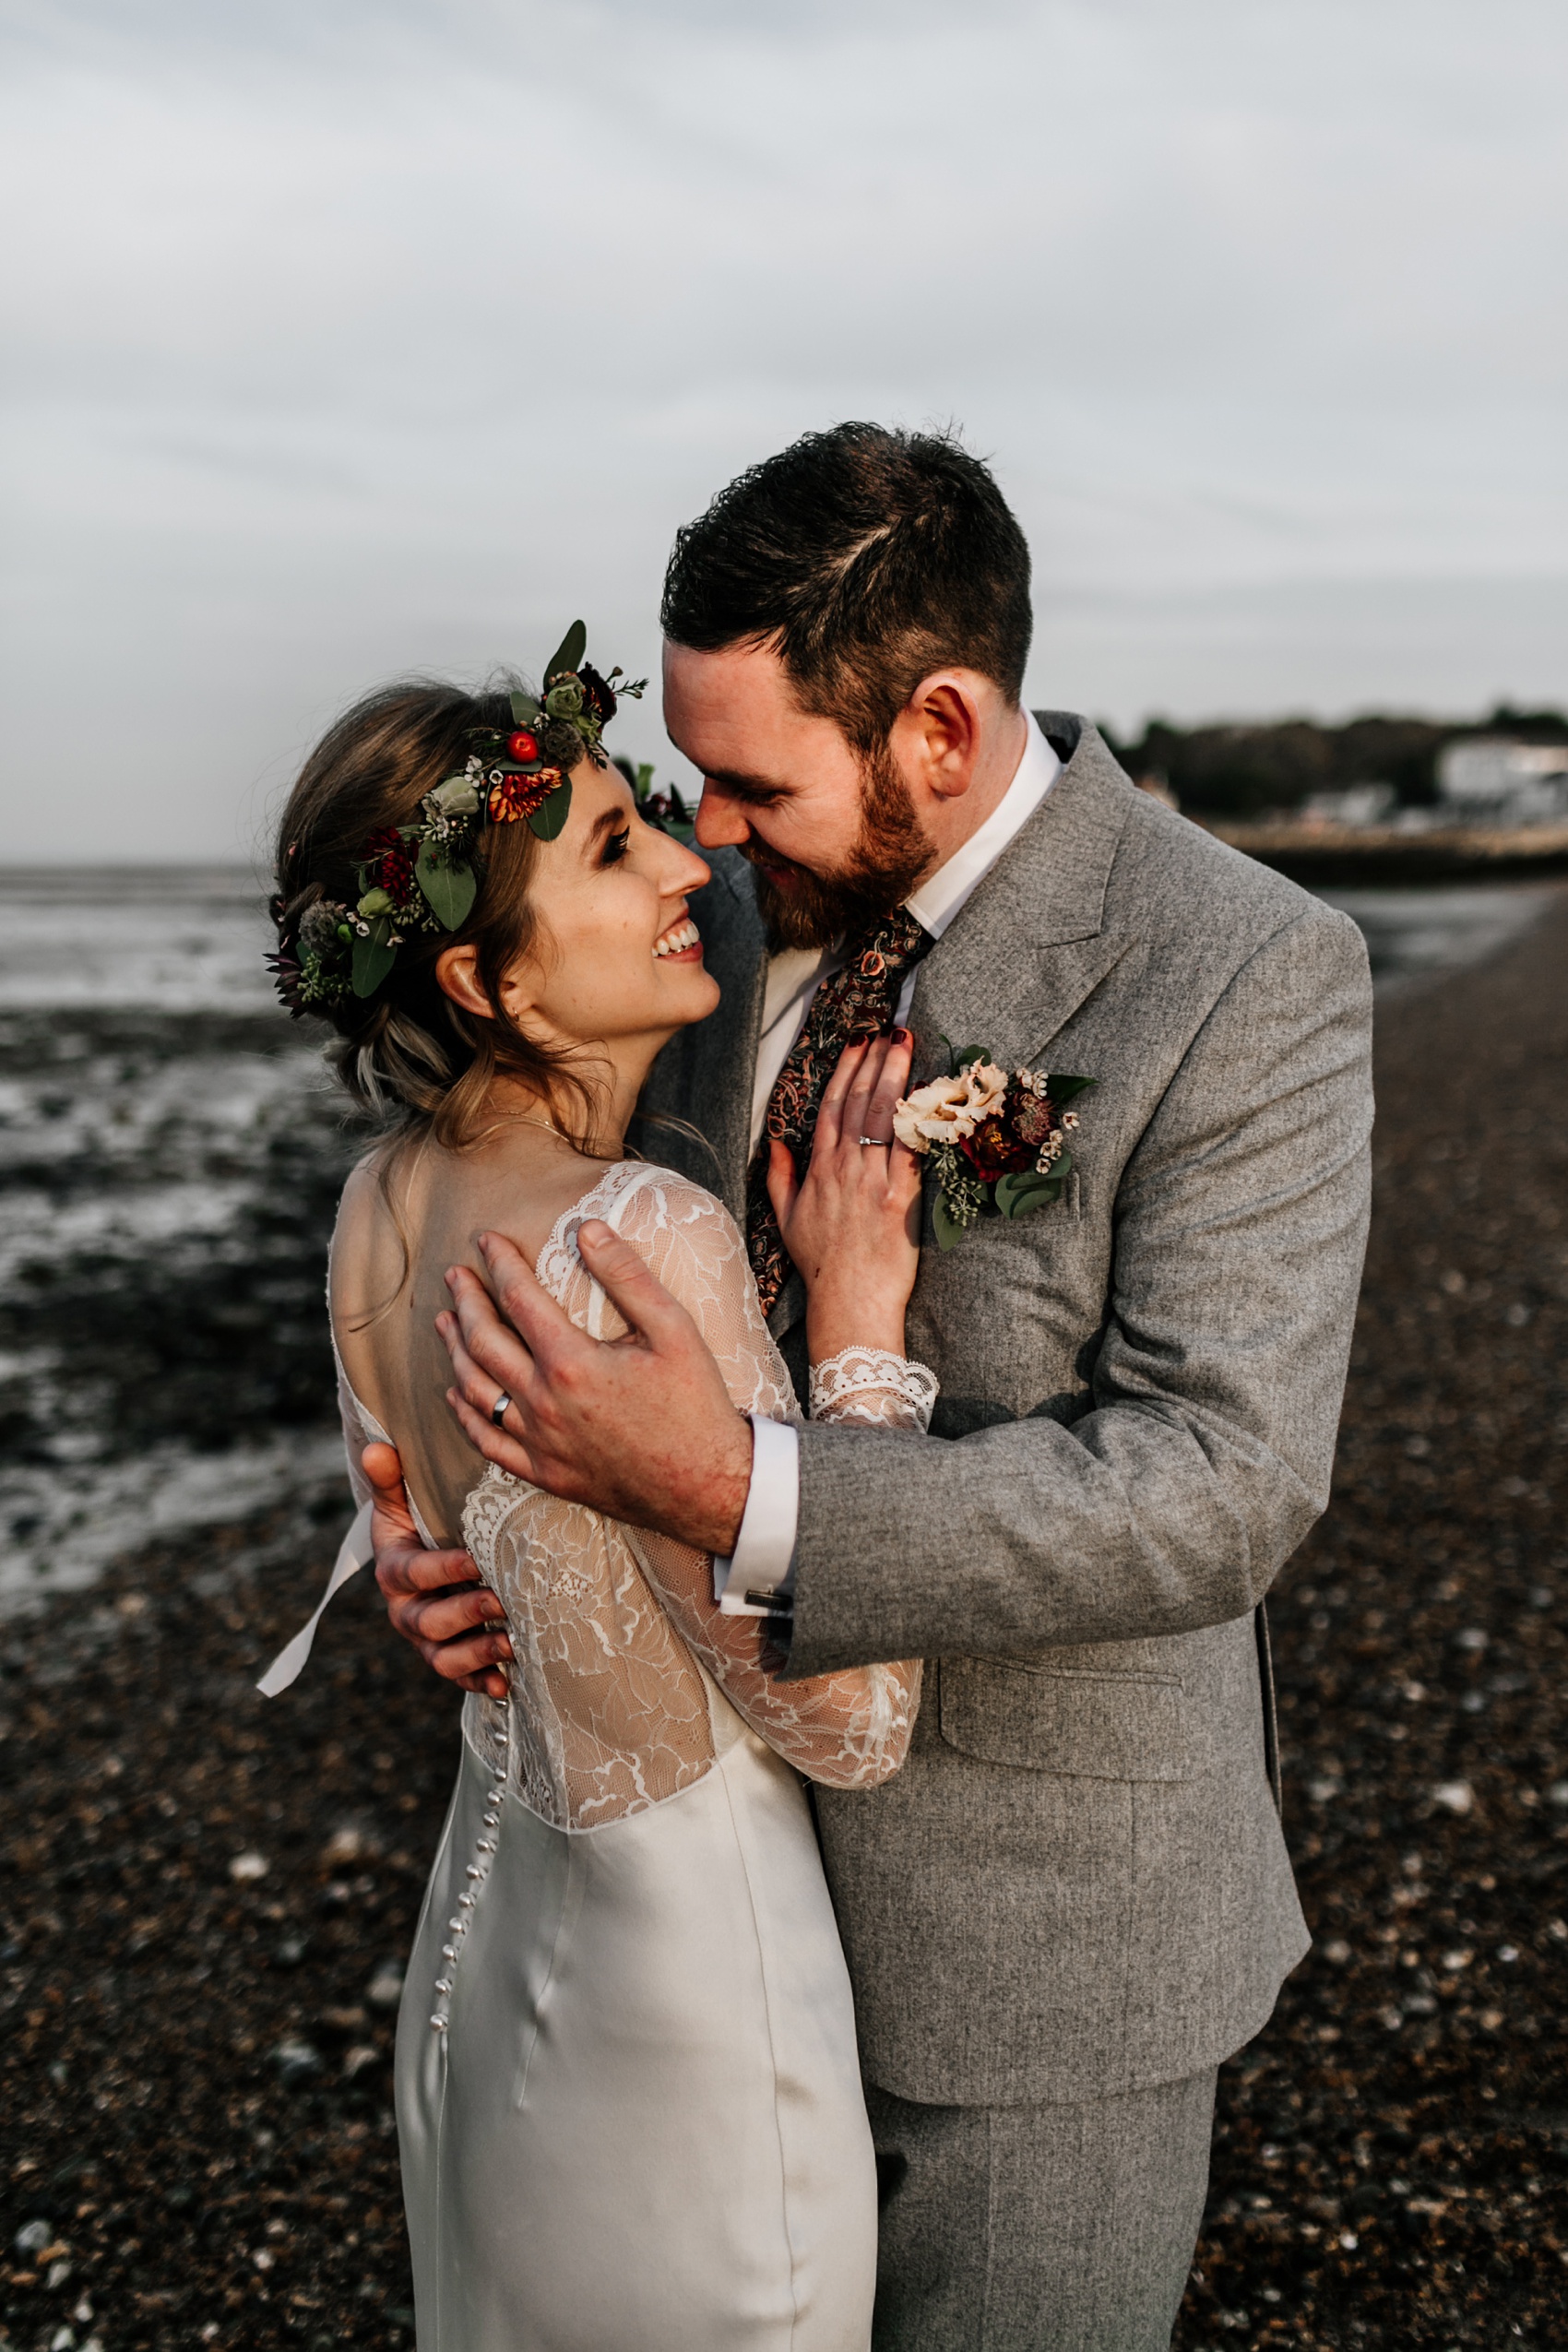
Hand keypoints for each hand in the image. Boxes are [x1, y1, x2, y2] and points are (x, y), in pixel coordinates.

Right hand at [363, 1440, 512, 1700]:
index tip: (476, 1560)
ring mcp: (426, 1640)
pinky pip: (461, 1679)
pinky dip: (481, 1683)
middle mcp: (406, 1611)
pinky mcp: (448, 1656)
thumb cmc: (417, 1524)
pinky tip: (505, 1683)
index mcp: (394, 1571)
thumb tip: (377, 1447)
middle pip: (428, 1621)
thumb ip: (390, 1479)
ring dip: (477, 1652)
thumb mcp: (400, 1502)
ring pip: (443, 1658)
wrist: (422, 1557)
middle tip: (501, 1599)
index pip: (414, 1572)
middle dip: (466, 1612)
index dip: (443, 1570)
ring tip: (511, 1643)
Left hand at [435, 1224, 753, 1554]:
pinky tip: (455, 1395)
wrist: (707, 1487)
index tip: (485, 1240)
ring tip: (445, 1324)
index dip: (499, 1263)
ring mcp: (540, 1443)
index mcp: (571, 1362)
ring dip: (455, 1352)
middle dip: (466, 1302)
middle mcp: (544, 1403)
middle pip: (485, 1341)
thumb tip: (588, 1229)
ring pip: (476, 1390)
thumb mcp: (673, 1329)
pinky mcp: (545, 1473)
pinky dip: (464, 1415)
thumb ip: (627, 1276)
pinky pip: (488, 1442)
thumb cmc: (695, 1404)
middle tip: (455, 1276)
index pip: (519, 1298)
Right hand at [765, 1030, 923, 1361]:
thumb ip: (779, 1177)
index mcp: (819, 1170)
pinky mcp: (901, 1199)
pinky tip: (929, 1093)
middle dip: (876, 1061)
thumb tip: (775, 1142)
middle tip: (890, 1029)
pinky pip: (911, 1150)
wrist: (849, 1302)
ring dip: (898, 1076)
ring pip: (885, 1117)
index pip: (833, 1107)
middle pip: (861, 1102)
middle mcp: (845, 1169)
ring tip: (907, 1044)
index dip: (847, 1070)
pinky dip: (919, 1119)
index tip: (859, 1041)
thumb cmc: (822, 1265)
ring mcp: (873, 1182)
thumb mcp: (786, 1219)